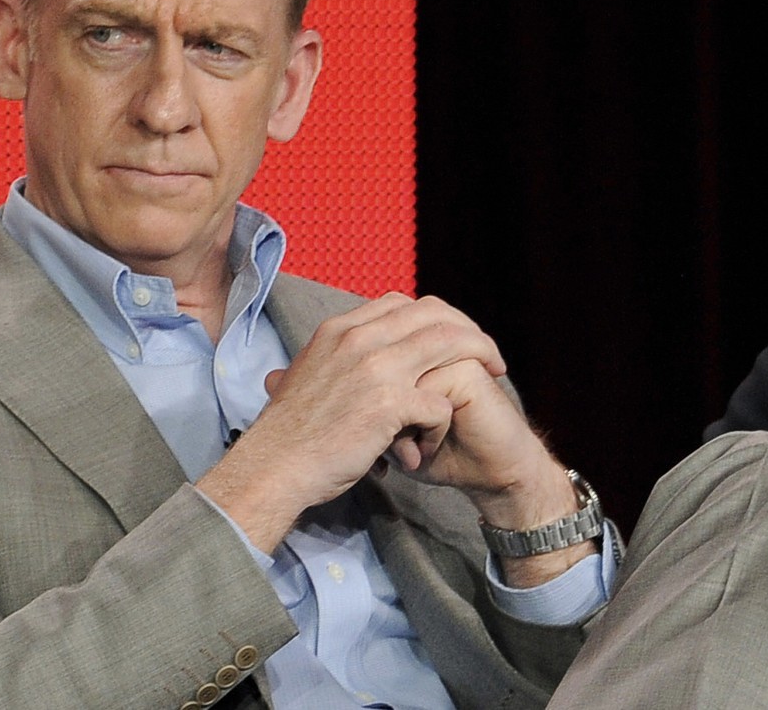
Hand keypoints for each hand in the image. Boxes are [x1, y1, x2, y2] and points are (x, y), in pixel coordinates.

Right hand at [198, 293, 526, 550]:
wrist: (274, 465)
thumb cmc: (288, 433)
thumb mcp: (302, 378)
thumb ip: (332, 361)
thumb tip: (341, 358)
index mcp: (339, 329)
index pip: (400, 302)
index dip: (434, 318)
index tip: (450, 339)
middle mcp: (358, 338)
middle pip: (434, 314)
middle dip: (469, 331)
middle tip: (488, 356)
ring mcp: (375, 368)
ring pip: (450, 344)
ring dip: (478, 358)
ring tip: (493, 377)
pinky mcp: (388, 403)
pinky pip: (439, 402)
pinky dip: (443, 423)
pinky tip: (432, 443)